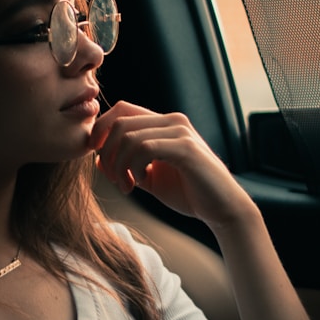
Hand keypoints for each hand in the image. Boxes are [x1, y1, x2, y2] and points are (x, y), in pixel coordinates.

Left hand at [89, 101, 252, 229]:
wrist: (222, 209)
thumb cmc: (188, 193)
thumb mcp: (149, 179)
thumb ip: (126, 166)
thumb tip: (97, 159)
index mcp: (163, 124)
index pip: (121, 110)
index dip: (101, 130)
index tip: (97, 157)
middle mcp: (172, 121)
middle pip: (120, 121)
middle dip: (106, 152)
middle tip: (114, 179)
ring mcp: (180, 132)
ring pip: (129, 136)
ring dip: (118, 165)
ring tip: (126, 186)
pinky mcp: (186, 148)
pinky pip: (145, 148)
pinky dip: (133, 166)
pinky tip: (139, 182)